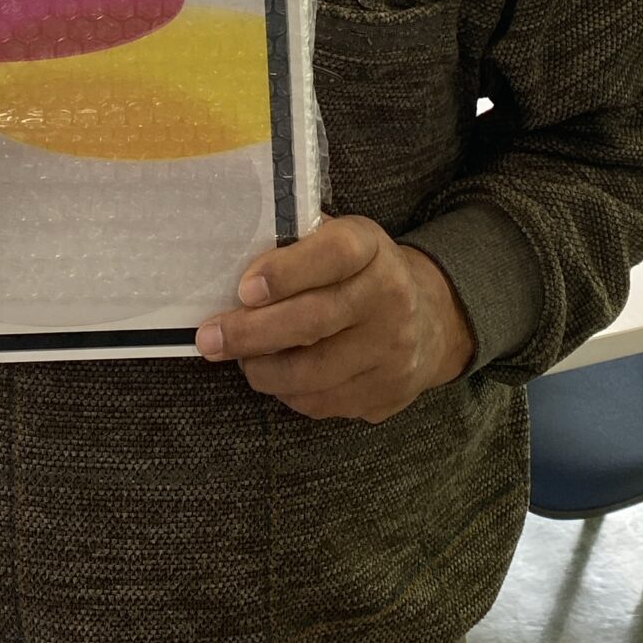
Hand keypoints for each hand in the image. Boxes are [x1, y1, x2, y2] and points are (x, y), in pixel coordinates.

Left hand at [194, 215, 474, 422]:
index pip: (332, 255)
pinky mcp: (387, 393)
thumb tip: (231, 262)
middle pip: (314, 320)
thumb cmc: (363, 273)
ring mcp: (393, 352)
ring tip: (239, 359)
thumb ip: (299, 245)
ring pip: (314, 372)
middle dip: (252, 332)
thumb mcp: (341, 240)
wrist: (432, 320)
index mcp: (372, 249)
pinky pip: (323, 402)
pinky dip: (288, 392)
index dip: (286, 272)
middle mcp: (390, 298)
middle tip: (210, 338)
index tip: (244, 288)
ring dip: (264, 369)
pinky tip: (275, 376)